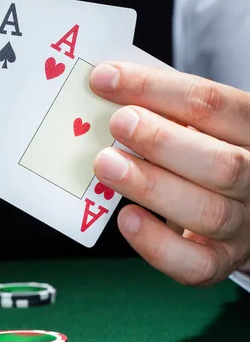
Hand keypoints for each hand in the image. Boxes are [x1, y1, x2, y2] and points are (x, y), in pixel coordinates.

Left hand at [89, 62, 249, 285]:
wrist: (241, 208)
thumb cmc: (207, 153)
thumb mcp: (200, 125)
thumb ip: (166, 110)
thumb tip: (106, 89)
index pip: (212, 103)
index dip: (155, 88)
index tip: (104, 78)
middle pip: (221, 163)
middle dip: (162, 142)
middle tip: (117, 124)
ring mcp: (244, 224)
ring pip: (208, 212)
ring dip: (152, 186)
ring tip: (107, 165)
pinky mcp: (222, 259)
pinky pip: (195, 263)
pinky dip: (156, 244)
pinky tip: (126, 218)